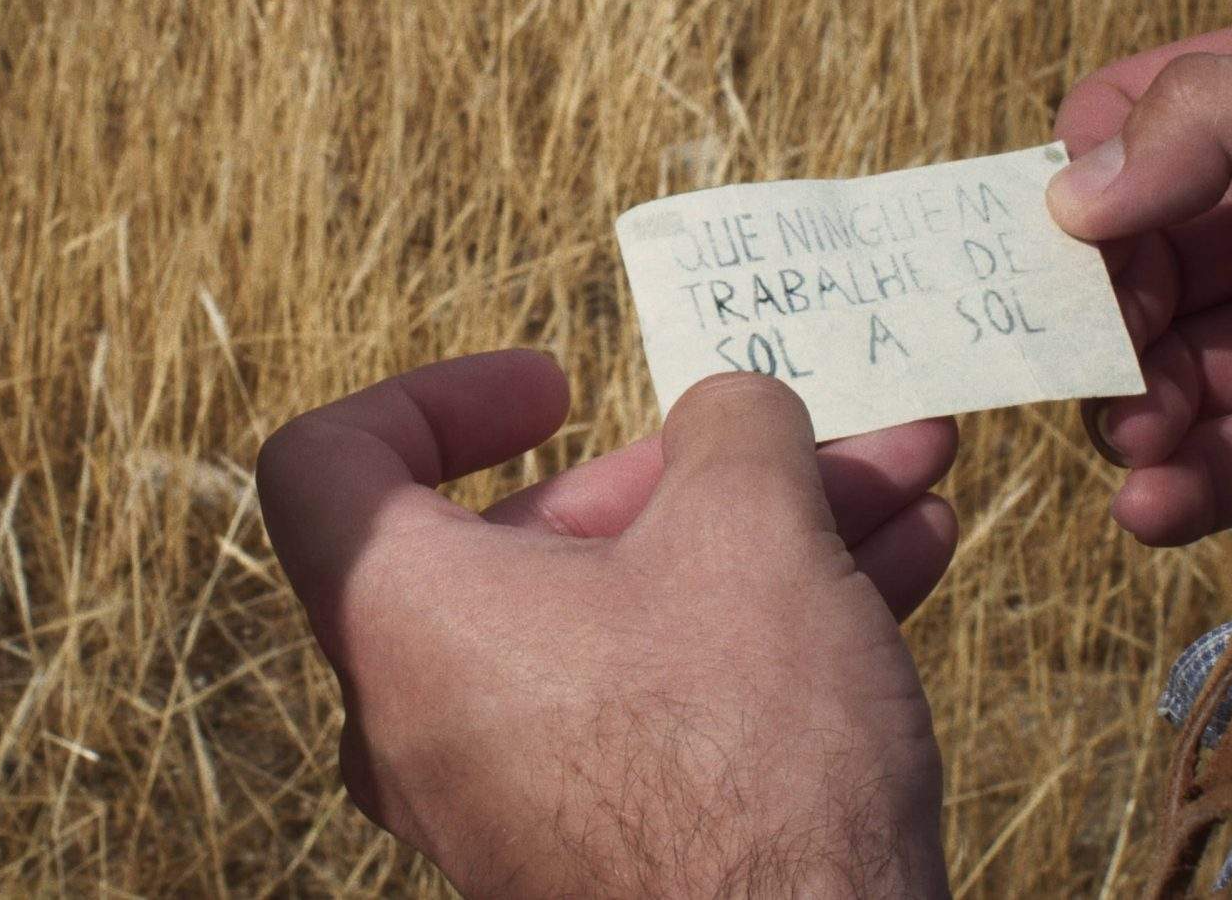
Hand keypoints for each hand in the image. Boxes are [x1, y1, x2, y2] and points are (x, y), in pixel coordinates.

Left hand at [257, 352, 955, 897]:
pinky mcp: (603, 846)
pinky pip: (666, 696)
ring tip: (901, 473)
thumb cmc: (741, 755)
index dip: (432, 397)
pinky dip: (765, 624)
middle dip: (698, 470)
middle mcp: (433, 710)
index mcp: (404, 618)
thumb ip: (731, 426)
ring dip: (769, 535)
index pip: (328, 468)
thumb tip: (731, 416)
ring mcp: (516, 790)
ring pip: (632, 612)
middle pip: (535, 537)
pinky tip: (904, 566)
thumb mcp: (749, 528)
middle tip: (806, 426)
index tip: (555, 386)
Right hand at [1047, 3, 1231, 545]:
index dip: (1093, 170)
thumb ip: (1231, 118)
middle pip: (1136, 253)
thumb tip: (1070, 185)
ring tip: (1137, 437)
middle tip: (1095, 355)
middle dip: (1100, 307)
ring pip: (1165, 366)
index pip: (1148, 119)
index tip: (1068, 229)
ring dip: (1127, 405)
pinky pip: (1222, 466)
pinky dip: (1170, 489)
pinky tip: (1151, 505)